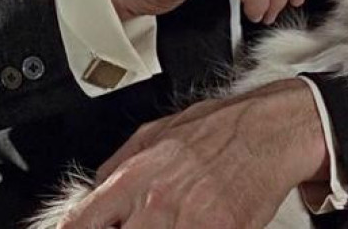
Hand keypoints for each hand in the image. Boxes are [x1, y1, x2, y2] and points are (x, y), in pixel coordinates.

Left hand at [57, 79, 327, 228]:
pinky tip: (200, 221)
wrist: (269, 131)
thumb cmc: (219, 128)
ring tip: (173, 220)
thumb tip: (92, 192)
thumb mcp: (155, 133)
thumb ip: (118, 166)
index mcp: (133, 177)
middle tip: (141, 222)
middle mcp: (157, 203)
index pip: (78, 225)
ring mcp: (190, 222)